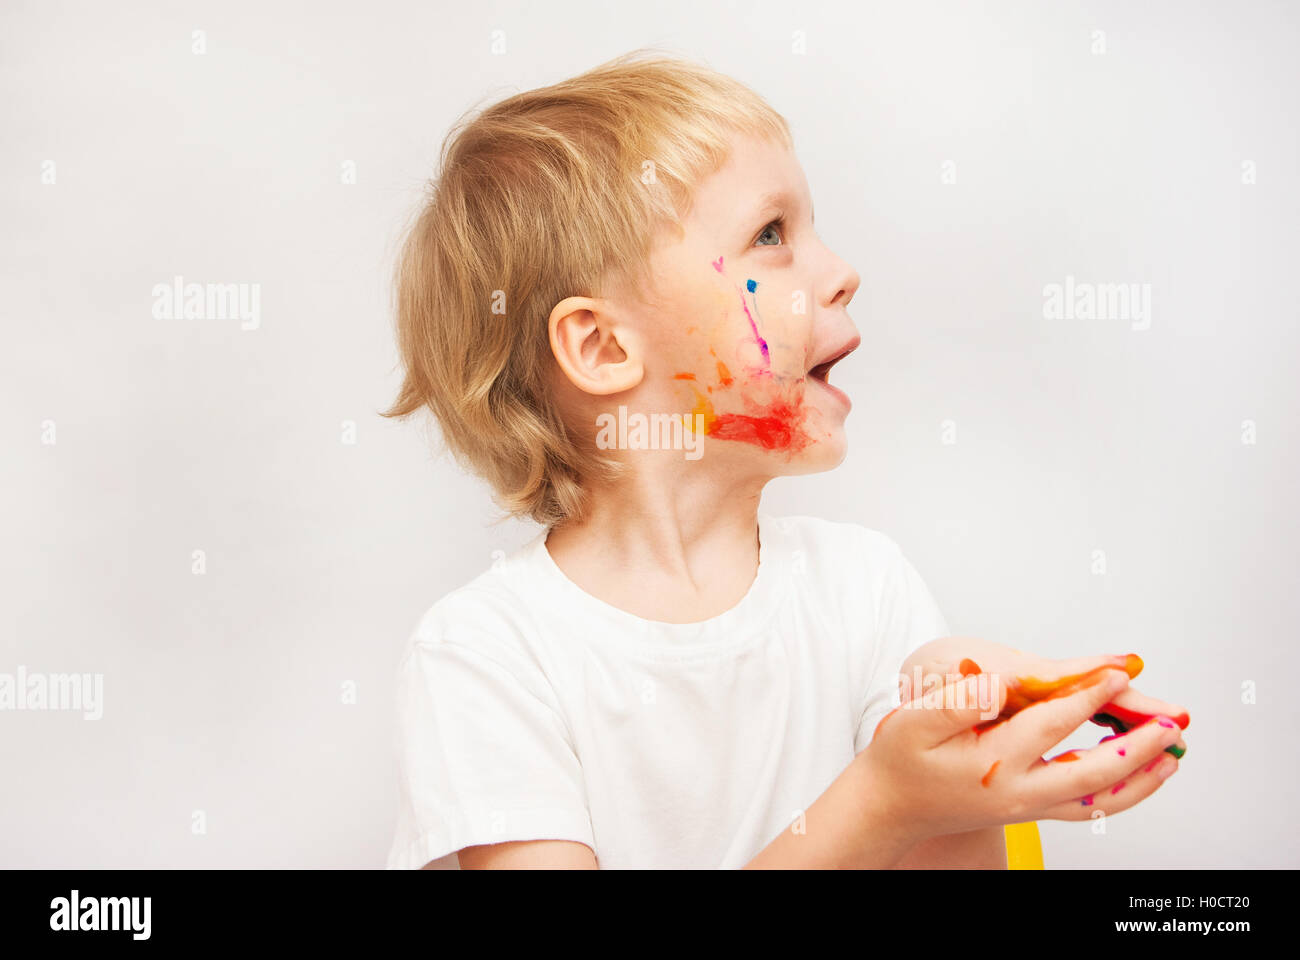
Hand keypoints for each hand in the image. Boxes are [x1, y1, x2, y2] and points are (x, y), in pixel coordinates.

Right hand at [859, 653, 1184, 846]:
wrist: (891, 806)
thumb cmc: (900, 760)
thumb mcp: (911, 724)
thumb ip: (955, 703)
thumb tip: (999, 684)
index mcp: (993, 763)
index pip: (1052, 725)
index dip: (1088, 696)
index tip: (1118, 674)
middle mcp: (1018, 792)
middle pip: (1093, 773)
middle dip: (1138, 747)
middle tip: (1172, 724)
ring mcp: (1028, 807)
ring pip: (1098, 799)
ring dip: (1139, 779)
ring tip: (1171, 758)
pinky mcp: (1030, 812)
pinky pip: (1086, 807)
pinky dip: (1119, 793)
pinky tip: (1134, 777)